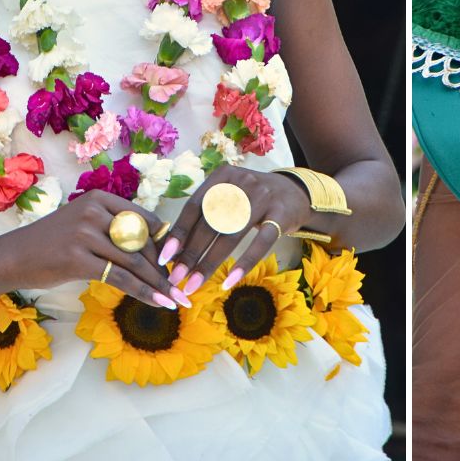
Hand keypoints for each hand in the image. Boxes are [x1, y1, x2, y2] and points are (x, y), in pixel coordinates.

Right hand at [0, 190, 186, 310]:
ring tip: (175, 298)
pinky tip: (157, 302)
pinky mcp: (78, 259)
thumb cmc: (51, 243)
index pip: (144, 218)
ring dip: (158, 283)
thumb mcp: (84, 224)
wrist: (12, 257)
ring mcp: (86, 233)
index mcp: (101, 199)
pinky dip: (142, 291)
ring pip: (134, 261)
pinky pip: (119, 277)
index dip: (163, 242)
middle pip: (142, 240)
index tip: (177, 261)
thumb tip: (150, 246)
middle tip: (181, 284)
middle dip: (164, 266)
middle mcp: (95, 211)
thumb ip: (113, 229)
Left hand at [157, 166, 311, 294]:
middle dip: (191, 253)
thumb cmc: (251, 199)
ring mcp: (263, 197)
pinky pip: (261, 243)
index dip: (178, 233)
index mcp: (223, 176)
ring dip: (210, 263)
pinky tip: (228, 282)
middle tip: (176, 278)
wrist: (294, 192)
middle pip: (210, 222)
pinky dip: (244, 264)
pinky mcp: (281, 214)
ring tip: (194, 284)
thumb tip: (175, 250)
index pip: (195, 206)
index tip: (164, 258)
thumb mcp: (228, 196)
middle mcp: (242, 182)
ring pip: (231, 235)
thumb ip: (205, 215)